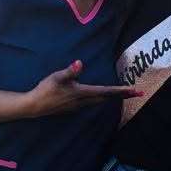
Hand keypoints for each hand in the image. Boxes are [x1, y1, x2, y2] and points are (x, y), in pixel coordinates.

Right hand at [25, 61, 142, 117]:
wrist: (34, 106)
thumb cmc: (46, 90)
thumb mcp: (57, 77)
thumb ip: (70, 71)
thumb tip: (80, 63)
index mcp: (82, 93)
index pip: (106, 91)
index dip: (120, 91)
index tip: (134, 91)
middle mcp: (83, 101)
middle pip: (107, 98)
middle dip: (122, 95)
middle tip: (136, 93)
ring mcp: (79, 106)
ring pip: (100, 101)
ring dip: (112, 98)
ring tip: (123, 94)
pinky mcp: (73, 107)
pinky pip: (92, 103)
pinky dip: (102, 99)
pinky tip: (101, 97)